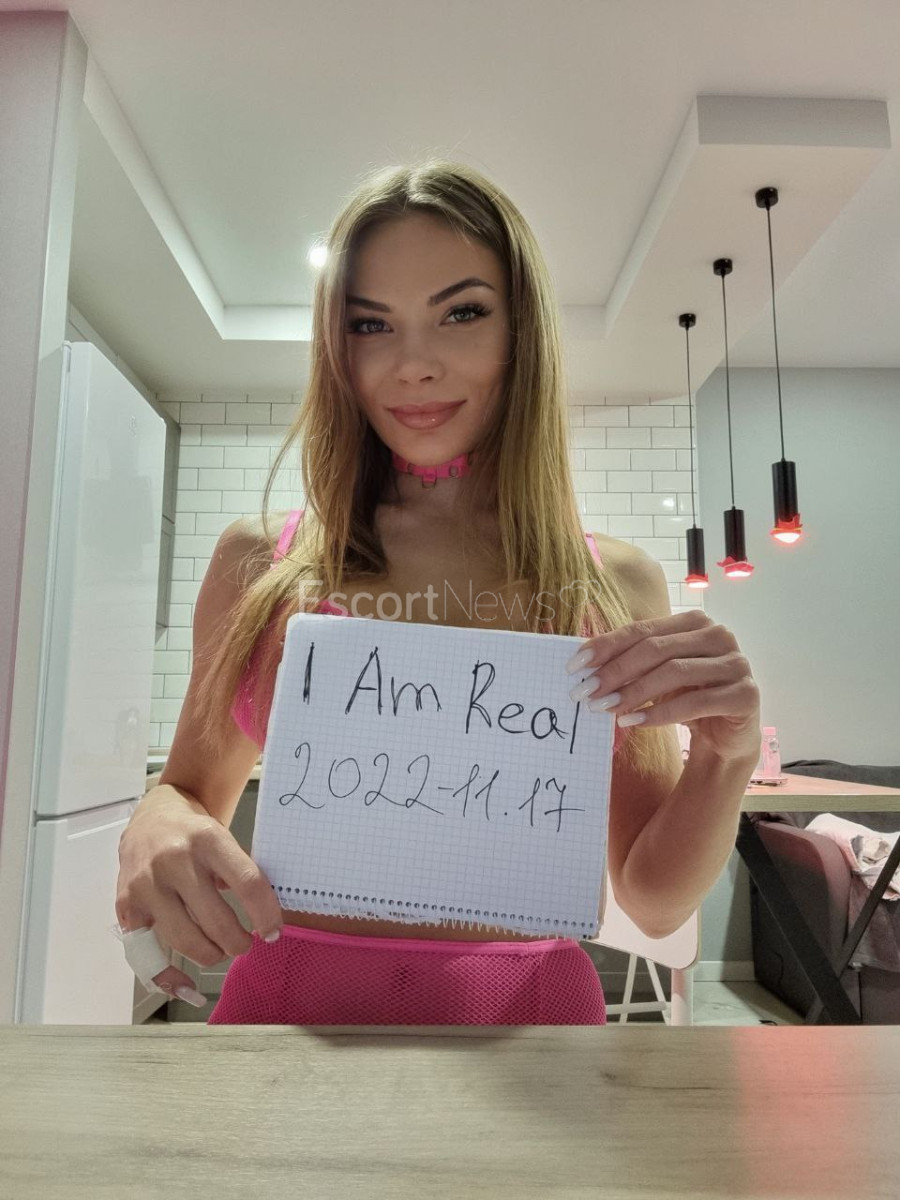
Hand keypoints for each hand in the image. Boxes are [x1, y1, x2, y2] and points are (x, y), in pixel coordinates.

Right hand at [116, 788, 282, 1001]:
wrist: (152, 817)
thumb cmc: (195, 833)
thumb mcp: (224, 839)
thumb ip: (240, 874)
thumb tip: (265, 921)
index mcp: (208, 839)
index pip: (247, 883)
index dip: (266, 914)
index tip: (273, 932)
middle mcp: (174, 860)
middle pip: (215, 920)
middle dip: (238, 942)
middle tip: (245, 943)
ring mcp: (147, 884)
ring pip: (184, 939)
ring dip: (211, 954)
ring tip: (221, 949)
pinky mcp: (126, 904)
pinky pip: (147, 952)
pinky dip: (168, 975)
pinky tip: (186, 986)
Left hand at [565, 609, 760, 762]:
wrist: (726, 736)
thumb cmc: (687, 698)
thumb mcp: (656, 675)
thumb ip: (629, 662)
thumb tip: (582, 662)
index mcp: (694, 622)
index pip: (642, 629)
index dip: (606, 646)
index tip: (575, 666)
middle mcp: (719, 636)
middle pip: (656, 649)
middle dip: (615, 671)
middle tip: (586, 692)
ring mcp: (736, 663)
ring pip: (674, 672)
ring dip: (634, 692)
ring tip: (606, 708)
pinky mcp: (745, 694)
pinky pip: (695, 702)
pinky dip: (660, 714)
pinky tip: (634, 722)